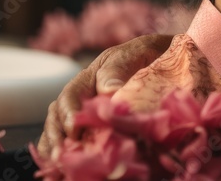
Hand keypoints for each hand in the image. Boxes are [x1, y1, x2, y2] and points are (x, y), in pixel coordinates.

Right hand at [37, 34, 172, 156]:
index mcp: (88, 78)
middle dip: (57, 135)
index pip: (70, 95)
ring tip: (59, 161)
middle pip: (58, 116)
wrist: (164, 58)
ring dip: (58, 146)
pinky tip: (64, 166)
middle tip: (61, 153)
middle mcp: (82, 97)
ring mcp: (88, 114)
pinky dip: (67, 151)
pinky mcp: (97, 127)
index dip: (69, 112)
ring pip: (60, 130)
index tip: (74, 127)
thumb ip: (117, 70)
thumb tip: (108, 91)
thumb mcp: (133, 54)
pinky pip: (76, 140)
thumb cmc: (146, 55)